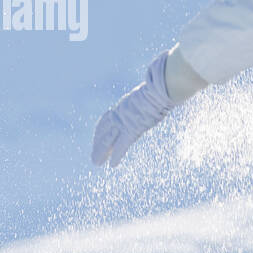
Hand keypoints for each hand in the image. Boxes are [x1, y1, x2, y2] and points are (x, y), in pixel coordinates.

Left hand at [91, 52, 173, 167]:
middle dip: (99, 145)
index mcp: (122, 107)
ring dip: (102, 152)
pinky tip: (112, 165)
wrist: (159, 88)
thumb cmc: (157, 88)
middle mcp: (120, 114)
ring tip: (96, 163)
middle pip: (105, 132)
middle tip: (94, 157)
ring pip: (109, 140)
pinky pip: (122, 144)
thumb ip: (144, 98)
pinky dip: (117, 155)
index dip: (101, 131)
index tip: (97, 138)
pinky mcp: (132, 128)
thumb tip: (152, 90)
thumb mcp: (147, 93)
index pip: (106, 120)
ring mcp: (124, 122)